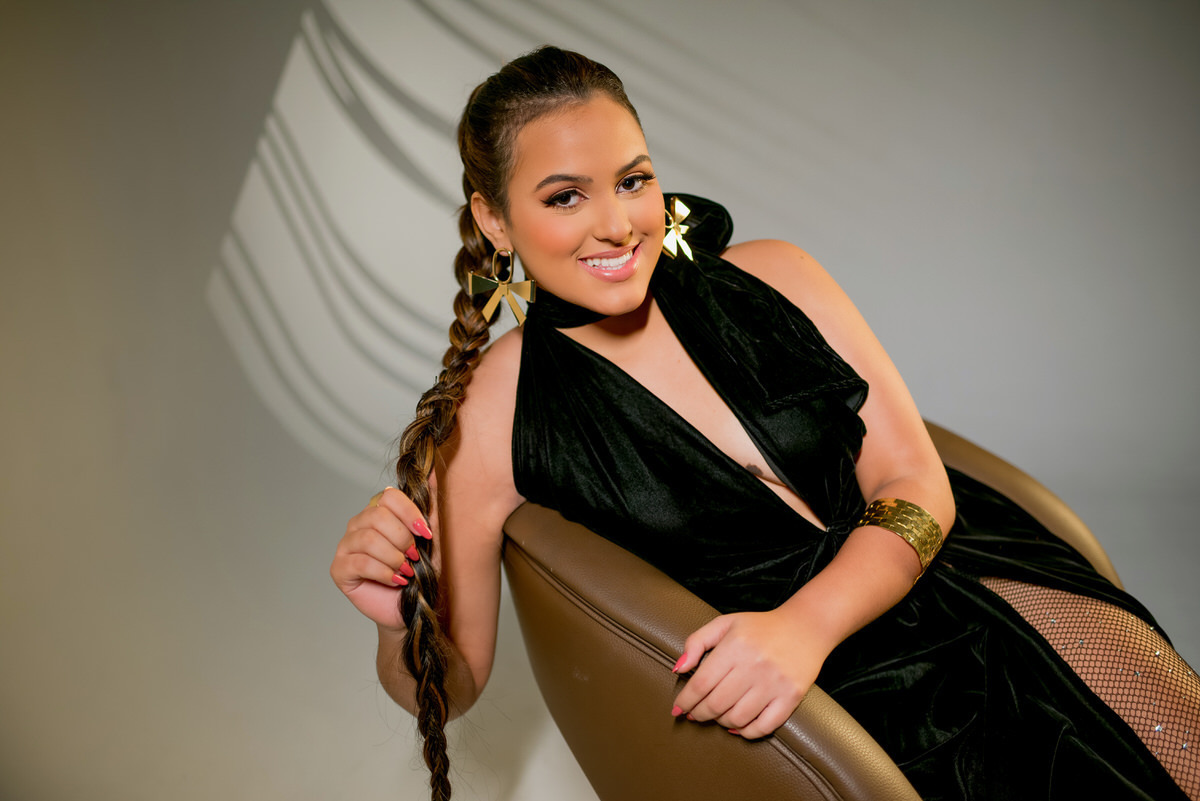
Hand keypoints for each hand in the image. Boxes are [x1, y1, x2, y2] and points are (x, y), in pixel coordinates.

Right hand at [329, 485, 436, 631]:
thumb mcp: (430, 538)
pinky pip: (360, 562)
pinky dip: (384, 572)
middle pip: (378, 516)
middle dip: (403, 539)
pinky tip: (395, 580)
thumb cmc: (419, 573)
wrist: (410, 608)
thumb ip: (428, 506)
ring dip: (394, 557)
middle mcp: (358, 524)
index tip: (425, 534)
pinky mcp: (339, 569)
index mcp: (378, 512)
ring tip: (406, 571)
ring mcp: (345, 546)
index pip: (389, 496)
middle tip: (414, 557)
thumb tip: (429, 471)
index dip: (410, 513)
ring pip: (369, 539)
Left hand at [670, 608, 830, 738]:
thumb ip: (696, 642)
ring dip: (720, 722)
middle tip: (694, 714)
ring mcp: (774, 684)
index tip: (678, 708)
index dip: (686, 700)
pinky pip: (763, 727)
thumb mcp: (725, 624)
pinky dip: (746, 732)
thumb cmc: (760, 627)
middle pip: (716, 704)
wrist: (805, 627)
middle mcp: (754, 666)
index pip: (701, 684)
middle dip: (699, 714)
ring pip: (737, 718)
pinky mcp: (791, 697)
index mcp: (735, 647)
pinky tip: (737, 725)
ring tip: (717, 715)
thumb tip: (679, 669)